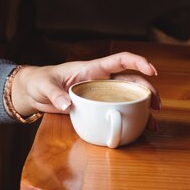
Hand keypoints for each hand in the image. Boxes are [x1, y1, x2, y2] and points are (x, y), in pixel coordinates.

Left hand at [11, 52, 160, 127]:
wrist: (33, 92)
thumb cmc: (39, 81)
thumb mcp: (45, 86)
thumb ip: (55, 94)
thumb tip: (68, 104)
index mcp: (91, 69)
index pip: (119, 60)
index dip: (137, 62)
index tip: (152, 70)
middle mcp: (100, 80)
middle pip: (130, 81)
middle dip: (147, 90)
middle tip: (157, 104)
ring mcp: (99, 94)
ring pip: (127, 97)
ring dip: (143, 106)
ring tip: (154, 120)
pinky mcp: (95, 107)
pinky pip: (116, 111)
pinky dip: (128, 119)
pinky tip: (138, 129)